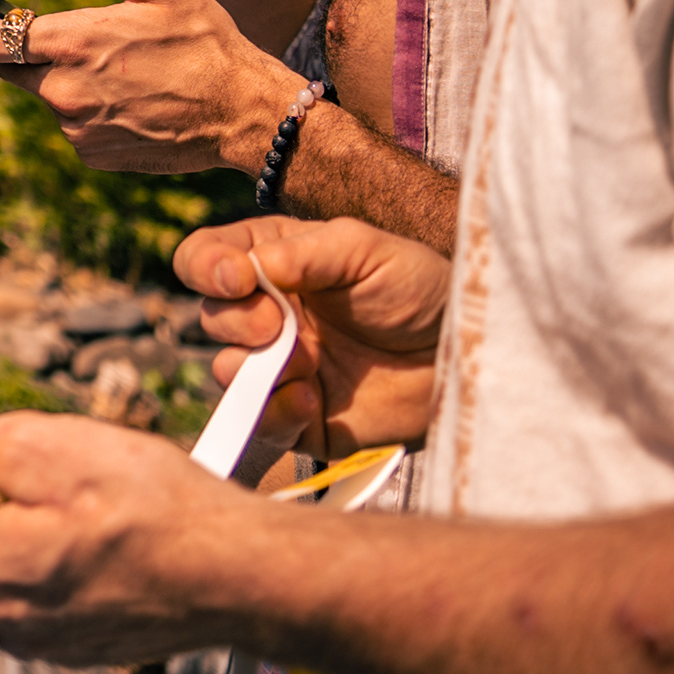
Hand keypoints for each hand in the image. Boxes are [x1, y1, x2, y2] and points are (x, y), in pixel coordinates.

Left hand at [0, 0, 297, 176]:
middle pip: (13, 69)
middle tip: (74, 38)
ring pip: (47, 98)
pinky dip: (88, 111)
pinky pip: (73, 127)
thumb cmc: (203, 39)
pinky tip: (128, 98)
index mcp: (71, 44)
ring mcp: (76, 129)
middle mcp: (63, 92)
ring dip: (64, 82)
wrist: (241, 112)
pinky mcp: (93, 155)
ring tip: (118, 69)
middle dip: (30, 51)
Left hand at [0, 412, 253, 666]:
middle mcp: (2, 626)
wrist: (239, 573)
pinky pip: (39, 594)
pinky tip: (96, 531)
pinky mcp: (79, 645)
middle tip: (23, 469)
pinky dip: (50, 559)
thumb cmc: (151, 509)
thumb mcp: (45, 444)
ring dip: (13, 530)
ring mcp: (43, 643)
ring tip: (72, 497)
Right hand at [176, 216, 448, 462]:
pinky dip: (275, 412)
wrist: (467, 355)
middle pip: (209, 317)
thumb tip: (241, 268)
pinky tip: (311, 398)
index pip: (206, 260)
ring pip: (225, 372)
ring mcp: (282, 369)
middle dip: (237, 321)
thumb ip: (300, 253)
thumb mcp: (364, 250)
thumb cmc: (420, 288)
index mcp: (275, 264)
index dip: (206, 268)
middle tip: (280, 324)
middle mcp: (270, 316)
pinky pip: (261, 423)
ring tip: (306, 364)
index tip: (238, 280)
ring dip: (254, 368)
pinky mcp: (302, 419)